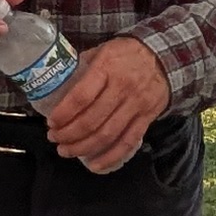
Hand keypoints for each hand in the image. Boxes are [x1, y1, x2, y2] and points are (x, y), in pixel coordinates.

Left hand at [46, 35, 170, 171]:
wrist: (165, 57)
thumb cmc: (128, 54)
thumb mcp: (103, 50)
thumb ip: (83, 67)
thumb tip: (59, 84)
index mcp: (107, 68)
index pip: (81, 96)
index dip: (64, 114)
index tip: (51, 122)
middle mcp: (122, 88)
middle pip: (92, 120)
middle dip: (69, 134)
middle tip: (54, 138)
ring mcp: (136, 105)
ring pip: (107, 135)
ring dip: (83, 147)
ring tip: (66, 150)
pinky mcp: (146, 119)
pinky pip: (127, 142)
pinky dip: (109, 157)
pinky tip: (94, 164)